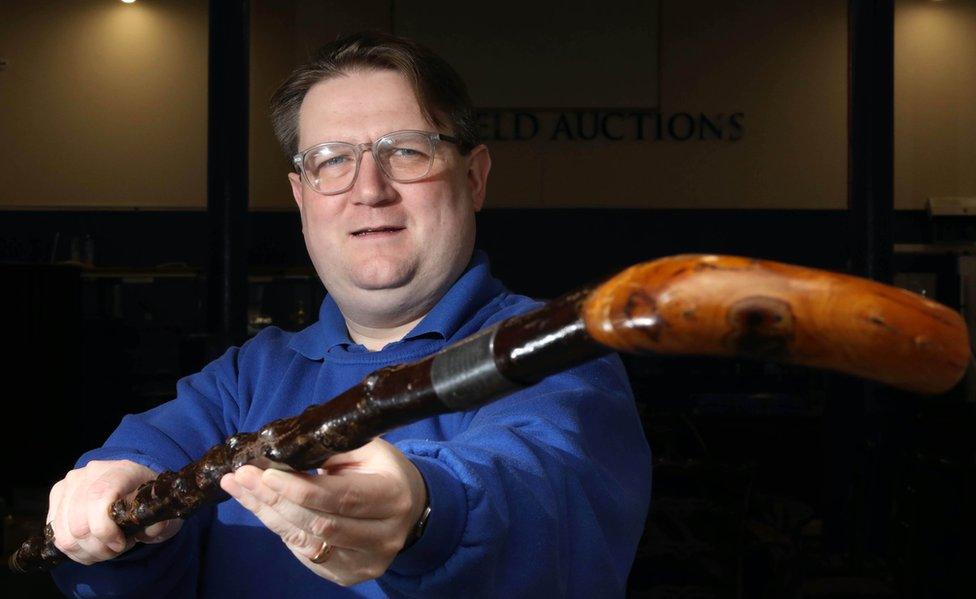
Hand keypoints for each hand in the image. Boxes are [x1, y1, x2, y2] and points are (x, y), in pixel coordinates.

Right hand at [48, 460, 182, 564]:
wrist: (133, 486)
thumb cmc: (147, 501)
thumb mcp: (160, 512)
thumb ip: (158, 523)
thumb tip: (148, 530)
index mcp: (122, 470)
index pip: (99, 497)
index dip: (105, 529)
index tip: (121, 543)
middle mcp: (92, 472)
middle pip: (79, 523)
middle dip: (99, 547)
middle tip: (117, 548)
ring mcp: (71, 482)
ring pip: (64, 534)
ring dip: (86, 551)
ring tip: (105, 548)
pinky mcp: (57, 495)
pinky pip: (55, 536)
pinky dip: (75, 550)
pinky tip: (91, 546)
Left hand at [220, 437, 426, 586]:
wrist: (409, 509)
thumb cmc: (383, 471)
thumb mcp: (368, 450)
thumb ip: (331, 451)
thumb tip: (282, 453)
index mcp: (393, 497)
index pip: (341, 497)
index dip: (300, 487)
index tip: (265, 472)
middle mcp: (384, 536)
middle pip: (319, 523)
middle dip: (275, 498)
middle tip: (242, 476)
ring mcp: (367, 561)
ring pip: (307, 541)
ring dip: (268, 513)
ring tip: (238, 487)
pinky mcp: (349, 575)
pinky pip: (304, 553)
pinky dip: (278, 527)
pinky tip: (257, 506)